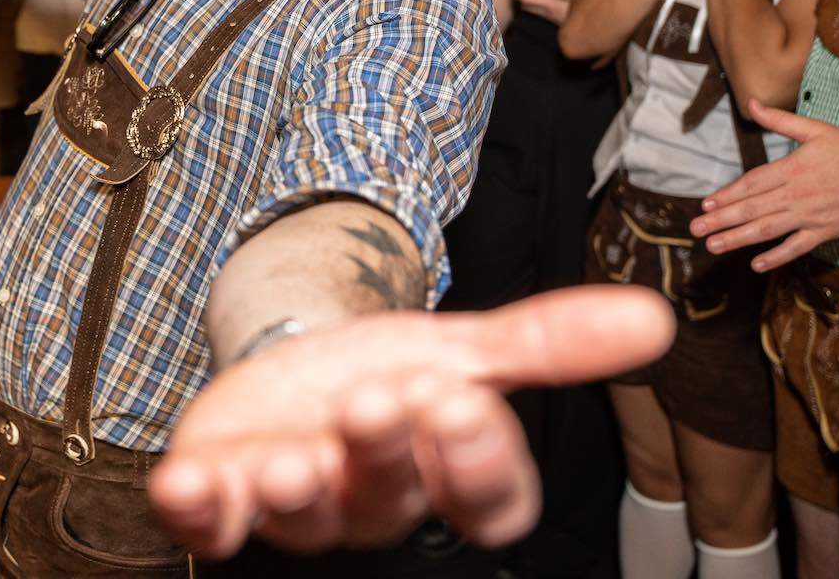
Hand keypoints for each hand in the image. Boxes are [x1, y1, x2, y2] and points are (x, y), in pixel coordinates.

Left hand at [151, 287, 673, 555]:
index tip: (465, 404)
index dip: (475, 459)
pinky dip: (199, 506)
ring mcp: (298, 501)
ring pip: (305, 514)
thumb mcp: (464, 350)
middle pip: (390, 494)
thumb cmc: (390, 376)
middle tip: (378, 403)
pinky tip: (187, 482)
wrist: (298, 368)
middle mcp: (376, 498)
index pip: (482, 492)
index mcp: (443, 469)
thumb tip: (650, 319)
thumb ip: (548, 344)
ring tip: (289, 462)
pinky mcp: (226, 496)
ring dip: (296, 490)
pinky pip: (213, 520)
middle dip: (383, 452)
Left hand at [692, 99, 838, 270]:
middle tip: (696, 229)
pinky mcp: (826, 231)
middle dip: (722, 220)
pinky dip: (777, 257)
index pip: (752, 184)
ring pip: (768, 229)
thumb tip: (751, 103)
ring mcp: (811, 215)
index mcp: (792, 168)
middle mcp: (797, 194)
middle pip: (753, 209)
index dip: (727, 195)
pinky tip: (756, 264)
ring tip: (714, 245)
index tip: (706, 204)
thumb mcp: (815, 129)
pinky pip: (797, 247)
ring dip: (739, 238)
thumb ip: (779, 120)